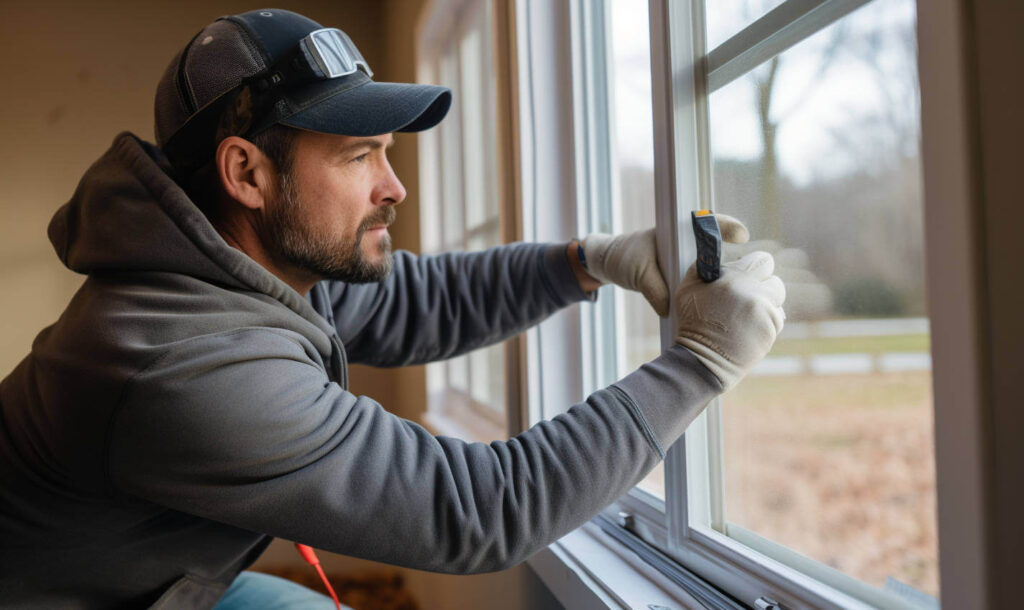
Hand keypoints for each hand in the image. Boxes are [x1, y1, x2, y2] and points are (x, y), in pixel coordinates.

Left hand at [582, 215, 749, 316]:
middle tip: (751, 271)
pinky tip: (714, 305)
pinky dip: (706, 291)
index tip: (742, 236)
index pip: (708, 223)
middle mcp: (686, 245)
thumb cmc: (625, 258)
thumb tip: (671, 309)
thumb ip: (655, 290)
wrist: (610, 265)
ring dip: (722, 279)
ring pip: (710, 269)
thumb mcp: (638, 273)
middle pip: (717, 249)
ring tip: (737, 291)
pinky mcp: (682, 277)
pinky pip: (699, 282)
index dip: (727, 227)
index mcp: (676, 232)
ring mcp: (686, 261)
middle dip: (735, 259)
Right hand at [673, 251, 785, 390]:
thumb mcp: (688, 288)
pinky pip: (777, 319)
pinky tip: (749, 330)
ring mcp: (764, 312)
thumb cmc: (694, 322)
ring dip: (766, 305)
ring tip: (746, 317)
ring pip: (777, 300)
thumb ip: (705, 266)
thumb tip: (716, 250)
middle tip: (747, 298)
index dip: (755, 268)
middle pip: (775, 280)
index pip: (763, 260)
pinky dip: (766, 323)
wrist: (703, 359)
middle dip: (763, 287)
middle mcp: (753, 292)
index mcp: (734, 277)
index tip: (746, 276)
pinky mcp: (771, 329)